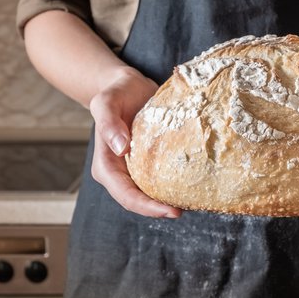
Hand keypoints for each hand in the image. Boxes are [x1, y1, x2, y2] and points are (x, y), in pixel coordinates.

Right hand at [89, 67, 181, 217]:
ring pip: (150, 195)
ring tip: (192, 203)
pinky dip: (173, 187)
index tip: (170, 211)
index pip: (125, 195)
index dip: (146, 207)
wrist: (129, 87)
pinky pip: (160, 181)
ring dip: (168, 202)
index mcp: (106, 166)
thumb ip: (108, 122)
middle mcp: (119, 173)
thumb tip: (121, 147)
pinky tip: (192, 186)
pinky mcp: (149, 164)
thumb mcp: (106, 102)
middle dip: (159, 210)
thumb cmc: (116, 93)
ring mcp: (134, 170)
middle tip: (185, 210)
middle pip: (138, 201)